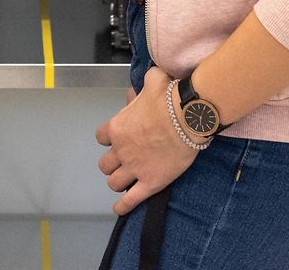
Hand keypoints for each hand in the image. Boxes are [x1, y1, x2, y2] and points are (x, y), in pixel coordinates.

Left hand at [95, 66, 203, 214]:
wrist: (187, 117)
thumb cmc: (168, 98)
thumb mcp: (152, 80)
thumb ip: (143, 83)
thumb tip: (144, 84)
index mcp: (117, 127)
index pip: (100, 137)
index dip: (109, 138)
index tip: (117, 138)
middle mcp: (121, 150)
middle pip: (105, 164)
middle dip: (112, 162)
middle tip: (123, 160)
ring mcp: (135, 168)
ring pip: (114, 182)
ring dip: (118, 181)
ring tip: (125, 180)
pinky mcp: (150, 183)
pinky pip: (130, 200)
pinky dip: (123, 206)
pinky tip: (120, 208)